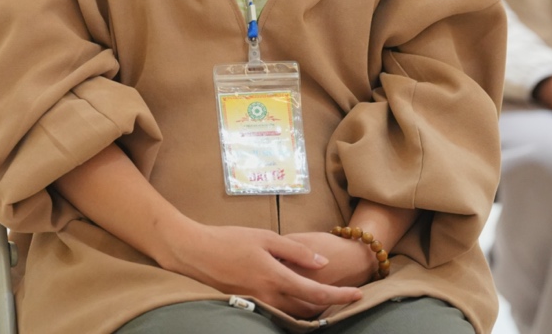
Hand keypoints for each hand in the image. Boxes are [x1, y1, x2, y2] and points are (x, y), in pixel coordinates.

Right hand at [159, 222, 363, 318]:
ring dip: (310, 309)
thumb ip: (295, 251)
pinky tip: (295, 297)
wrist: (193, 252)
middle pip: (307, 310)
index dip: (340, 297)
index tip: (358, 295)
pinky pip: (278, 312)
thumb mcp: (265, 237)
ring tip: (323, 297)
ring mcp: (257, 305)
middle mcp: (268, 297)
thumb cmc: (228, 239)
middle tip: (343, 295)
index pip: (316, 293)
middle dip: (328, 306)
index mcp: (275, 278)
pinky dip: (291, 307)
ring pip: (292, 314)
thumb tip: (321, 262)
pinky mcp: (248, 306)